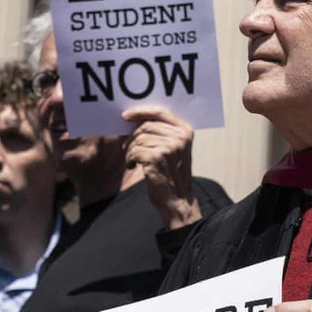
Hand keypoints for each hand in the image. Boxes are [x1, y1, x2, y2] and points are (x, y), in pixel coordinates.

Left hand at [122, 105, 201, 229]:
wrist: (177, 200)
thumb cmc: (172, 175)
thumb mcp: (174, 149)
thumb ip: (163, 132)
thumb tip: (136, 118)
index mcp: (185, 131)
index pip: (160, 112)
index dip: (141, 111)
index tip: (126, 116)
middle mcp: (180, 137)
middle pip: (146, 126)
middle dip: (133, 137)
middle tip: (128, 149)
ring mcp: (170, 147)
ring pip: (138, 138)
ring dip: (130, 150)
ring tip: (134, 161)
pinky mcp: (157, 157)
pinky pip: (134, 151)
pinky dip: (129, 159)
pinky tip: (133, 166)